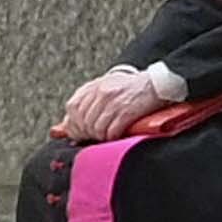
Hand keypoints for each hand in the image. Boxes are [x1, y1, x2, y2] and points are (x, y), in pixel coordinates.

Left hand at [59, 65, 182, 143]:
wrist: (158, 84)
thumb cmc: (133, 89)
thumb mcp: (108, 88)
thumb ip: (87, 103)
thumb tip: (63, 127)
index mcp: (97, 85)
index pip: (73, 107)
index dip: (73, 123)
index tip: (79, 132)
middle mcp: (103, 92)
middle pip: (83, 120)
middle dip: (87, 133)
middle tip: (94, 137)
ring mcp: (114, 102)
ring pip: (96, 128)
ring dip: (101, 137)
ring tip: (108, 135)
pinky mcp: (126, 112)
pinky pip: (111, 131)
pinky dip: (113, 137)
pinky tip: (118, 135)